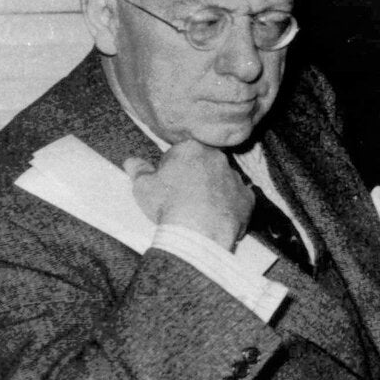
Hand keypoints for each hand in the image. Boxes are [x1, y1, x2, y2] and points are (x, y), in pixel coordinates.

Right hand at [125, 141, 252, 248]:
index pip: (179, 153)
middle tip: (181, 197)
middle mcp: (218, 158)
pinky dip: (229, 207)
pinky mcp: (248, 198)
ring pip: (222, 181)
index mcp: (192, 148)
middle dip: (194, 176)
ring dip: (213, 191)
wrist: (198, 230)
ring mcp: (235, 178)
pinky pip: (238, 200)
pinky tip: (216, 218)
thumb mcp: (143, 186)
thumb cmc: (168, 204)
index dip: (171, 169)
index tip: (166, 184)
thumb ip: (138, 170)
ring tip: (199, 211)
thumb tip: (131, 161)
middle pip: (203, 164)